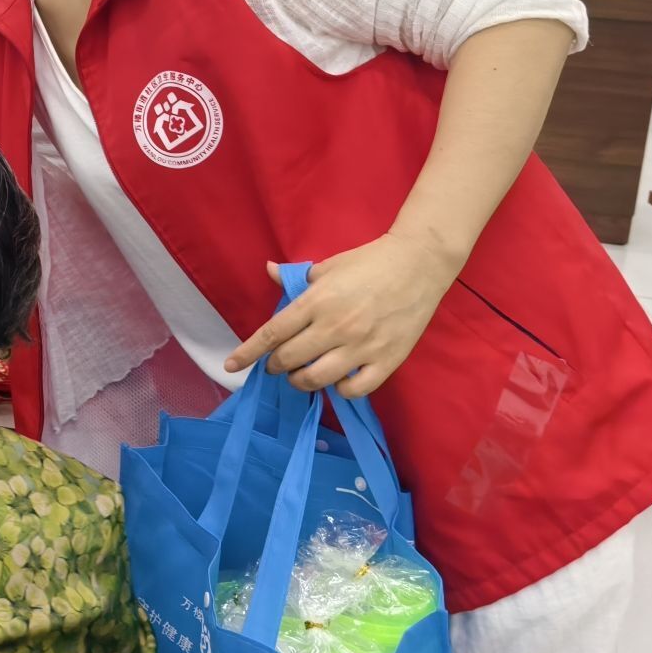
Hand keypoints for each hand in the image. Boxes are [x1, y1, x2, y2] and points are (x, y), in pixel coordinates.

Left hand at [221, 234, 461, 398]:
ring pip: (316, 380)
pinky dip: (340, 390)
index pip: (272, 333)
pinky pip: (355, 390)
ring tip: (301, 375)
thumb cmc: (369, 262)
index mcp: (316, 302)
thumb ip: (297, 277)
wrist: (419, 264)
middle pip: (289, 359)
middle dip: (275, 366)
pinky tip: (338, 379)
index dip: (248, 352)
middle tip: (277, 364)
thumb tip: (268, 271)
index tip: (232, 366)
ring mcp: (361, 347)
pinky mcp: (386, 361)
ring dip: (301, 381)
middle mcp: (335, 327)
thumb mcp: (328, 265)